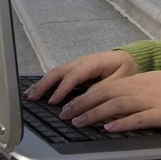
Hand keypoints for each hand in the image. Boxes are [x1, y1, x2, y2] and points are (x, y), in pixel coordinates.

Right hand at [23, 51, 138, 103]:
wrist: (131, 57)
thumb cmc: (126, 69)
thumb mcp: (119, 80)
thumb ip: (102, 89)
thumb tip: (84, 101)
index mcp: (94, 62)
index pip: (74, 75)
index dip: (63, 89)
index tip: (53, 102)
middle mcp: (83, 61)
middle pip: (60, 71)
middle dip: (45, 84)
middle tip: (32, 98)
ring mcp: (79, 63)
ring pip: (57, 71)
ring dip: (43, 83)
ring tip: (29, 95)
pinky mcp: (77, 68)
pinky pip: (60, 74)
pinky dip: (48, 82)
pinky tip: (39, 90)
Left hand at [58, 69, 160, 131]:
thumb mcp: (149, 84)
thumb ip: (130, 91)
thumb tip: (109, 100)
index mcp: (135, 81)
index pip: (103, 87)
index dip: (84, 96)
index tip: (68, 105)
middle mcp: (139, 88)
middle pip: (106, 94)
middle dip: (83, 104)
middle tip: (65, 115)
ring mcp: (149, 100)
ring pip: (117, 105)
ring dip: (96, 114)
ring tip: (80, 122)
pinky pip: (139, 118)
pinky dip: (123, 123)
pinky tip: (110, 128)